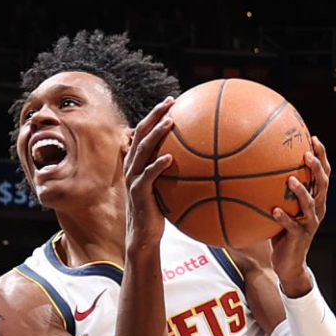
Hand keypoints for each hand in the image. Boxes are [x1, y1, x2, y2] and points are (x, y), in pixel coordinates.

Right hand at [124, 96, 175, 249]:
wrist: (144, 234)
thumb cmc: (158, 210)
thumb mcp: (166, 187)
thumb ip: (175, 172)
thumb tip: (203, 162)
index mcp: (137, 161)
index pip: (144, 131)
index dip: (155, 114)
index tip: (172, 101)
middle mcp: (132, 166)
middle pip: (141, 133)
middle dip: (155, 115)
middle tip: (170, 102)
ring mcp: (134, 178)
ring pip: (143, 150)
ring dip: (156, 134)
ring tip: (170, 122)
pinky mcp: (139, 192)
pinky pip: (149, 176)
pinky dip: (158, 165)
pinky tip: (171, 158)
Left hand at [269, 136, 330, 296]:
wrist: (289, 263)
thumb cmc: (282, 233)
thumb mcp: (282, 208)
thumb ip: (276, 192)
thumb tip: (255, 169)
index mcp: (316, 200)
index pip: (324, 174)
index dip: (322, 156)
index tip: (313, 138)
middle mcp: (317, 209)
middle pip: (323, 184)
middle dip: (316, 168)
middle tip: (307, 154)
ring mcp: (310, 224)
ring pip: (311, 204)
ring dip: (301, 191)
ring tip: (291, 179)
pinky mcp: (299, 237)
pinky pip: (292, 225)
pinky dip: (284, 217)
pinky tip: (274, 210)